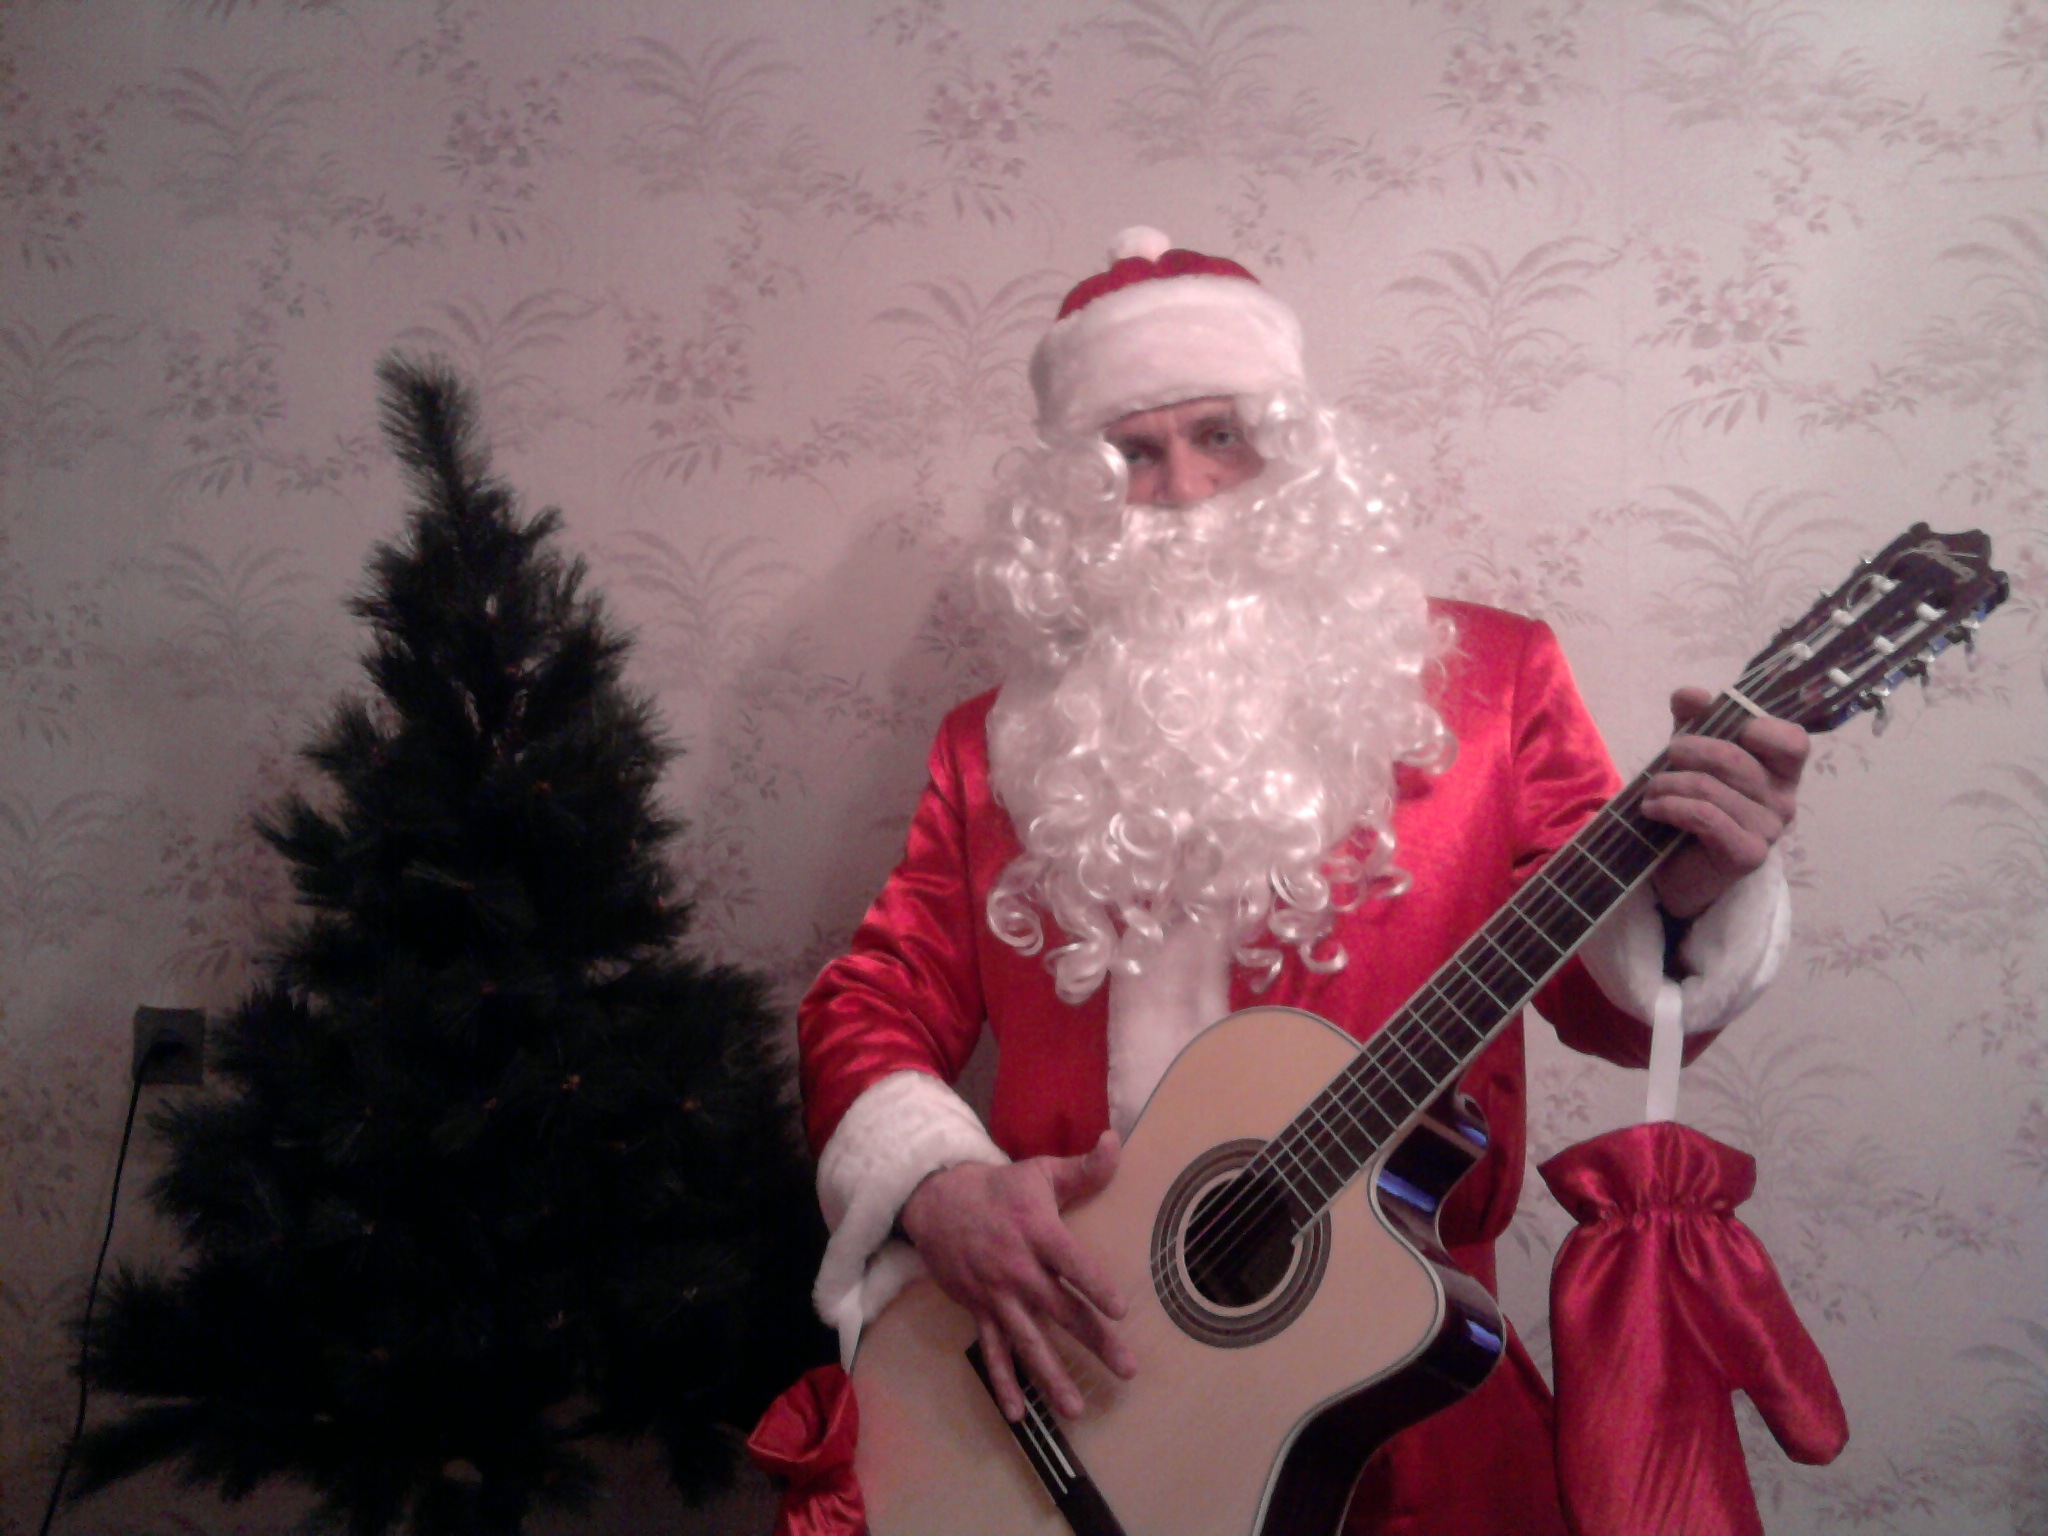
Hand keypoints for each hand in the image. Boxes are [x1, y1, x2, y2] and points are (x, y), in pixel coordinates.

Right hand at [898, 1129, 1133, 1420]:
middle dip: (1094, 1340)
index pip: (1071, 1262)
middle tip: (1126, 1369)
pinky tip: (1019, 1414)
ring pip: (1027, 1341)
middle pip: (1060, 1309)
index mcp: (1038, 1232)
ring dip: (1051, 1376)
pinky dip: (1003, 1383)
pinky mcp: (978, 1310)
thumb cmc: (1000, 1188)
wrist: (936, 1201)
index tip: (1120, 1309)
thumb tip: (1115, 1141)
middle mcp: (1018, 1268)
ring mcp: (996, 1294)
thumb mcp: (1041, 1172)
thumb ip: (1083, 1168)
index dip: (1094, 1284)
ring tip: (1075, 1409)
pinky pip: (992, 1351)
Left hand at [1643, 686, 1808, 919]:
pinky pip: (1706, 818)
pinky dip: (1671, 807)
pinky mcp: (1747, 855)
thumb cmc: (1692, 804)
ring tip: (1651, 791)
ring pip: (1712, 788)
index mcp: (1781, 770)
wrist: (1676, 868)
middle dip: (1689, 750)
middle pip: (1736, 758)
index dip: (1761, 727)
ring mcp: (1769, 830)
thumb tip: (1691, 694)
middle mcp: (1783, 799)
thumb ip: (1695, 721)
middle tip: (1666, 757)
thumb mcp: (1691, 754)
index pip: (1793, 741)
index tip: (1729, 728)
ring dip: (1668, 784)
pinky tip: (1653, 808)